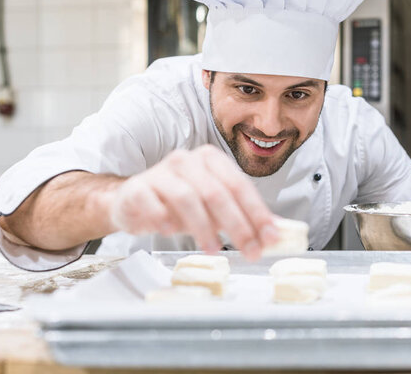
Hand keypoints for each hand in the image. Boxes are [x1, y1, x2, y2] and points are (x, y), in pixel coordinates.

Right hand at [108, 145, 278, 259]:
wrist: (134, 200)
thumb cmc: (179, 203)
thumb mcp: (214, 207)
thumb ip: (242, 215)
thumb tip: (276, 233)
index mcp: (211, 159)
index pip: (240, 185)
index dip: (257, 213)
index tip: (271, 238)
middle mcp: (188, 160)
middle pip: (218, 193)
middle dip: (238, 225)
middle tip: (250, 251)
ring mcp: (161, 172)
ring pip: (188, 198)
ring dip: (204, 228)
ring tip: (214, 249)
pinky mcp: (138, 187)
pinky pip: (151, 201)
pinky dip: (163, 217)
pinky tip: (170, 232)